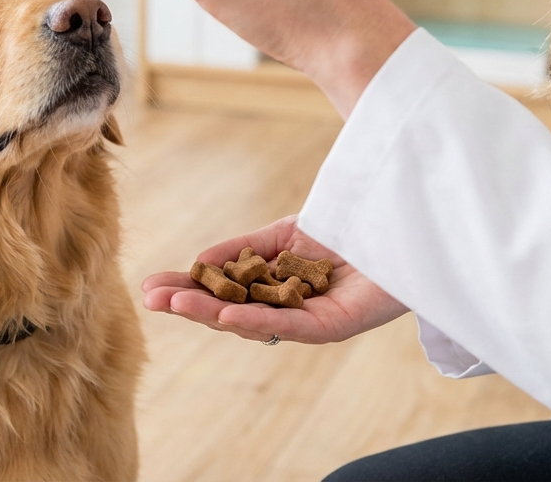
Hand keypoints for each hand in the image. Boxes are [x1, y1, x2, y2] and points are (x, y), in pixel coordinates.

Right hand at [141, 215, 408, 344]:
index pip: (222, 293)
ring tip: (176, 305)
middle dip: (188, 305)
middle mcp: (288, 309)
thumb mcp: (284, 233)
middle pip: (229, 312)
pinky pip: (288, 325)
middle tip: (150, 300)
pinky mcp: (334, 326)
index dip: (186, 290)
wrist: (401, 224)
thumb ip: (244, 248)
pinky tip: (224, 315)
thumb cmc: (349, 226)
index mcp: (274, 289)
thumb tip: (200, 260)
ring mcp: (309, 320)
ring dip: (210, 314)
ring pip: (252, 322)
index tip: (149, 286)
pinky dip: (255, 320)